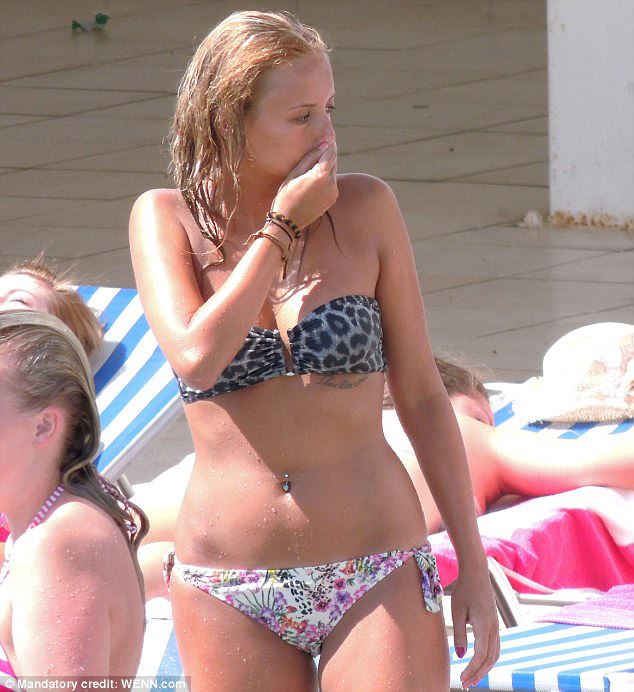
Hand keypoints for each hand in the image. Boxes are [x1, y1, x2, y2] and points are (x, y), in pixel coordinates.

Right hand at [272, 142, 337, 228]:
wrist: (288, 221)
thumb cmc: (286, 195)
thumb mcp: (295, 173)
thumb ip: (310, 157)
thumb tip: (323, 145)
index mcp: (321, 175)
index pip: (330, 153)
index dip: (329, 144)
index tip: (327, 136)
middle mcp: (331, 184)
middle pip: (332, 163)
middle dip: (327, 156)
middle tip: (320, 149)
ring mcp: (333, 193)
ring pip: (332, 174)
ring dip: (325, 168)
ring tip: (313, 167)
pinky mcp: (332, 200)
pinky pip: (331, 185)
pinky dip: (325, 180)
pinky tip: (313, 181)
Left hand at [451, 565, 499, 688]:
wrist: (477, 573)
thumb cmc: (464, 589)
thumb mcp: (457, 611)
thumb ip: (460, 633)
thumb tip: (461, 655)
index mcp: (484, 624)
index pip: (480, 655)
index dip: (472, 669)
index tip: (461, 678)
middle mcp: (494, 627)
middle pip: (490, 659)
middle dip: (478, 673)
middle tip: (465, 684)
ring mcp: (496, 626)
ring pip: (495, 654)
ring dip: (484, 668)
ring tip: (471, 677)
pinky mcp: (495, 624)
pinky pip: (495, 647)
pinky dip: (488, 659)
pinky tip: (479, 663)